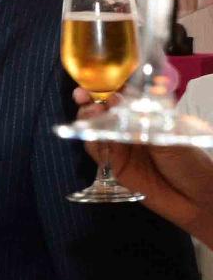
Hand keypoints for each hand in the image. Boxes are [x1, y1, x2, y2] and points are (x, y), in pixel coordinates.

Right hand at [72, 88, 212, 244]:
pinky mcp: (113, 167)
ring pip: (96, 129)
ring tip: (87, 112)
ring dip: (87, 119)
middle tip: (83, 95)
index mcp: (148, 116)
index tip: (99, 80)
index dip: (108, 87)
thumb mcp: (172, 139)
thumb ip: (145, 125)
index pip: (124, 96)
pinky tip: (89, 134)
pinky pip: (96, 152)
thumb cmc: (191, 162)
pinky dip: (90, 141)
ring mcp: (121, 148)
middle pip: (104, 111)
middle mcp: (131, 129)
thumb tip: (122, 107)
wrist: (197, 199)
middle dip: (91, 101)